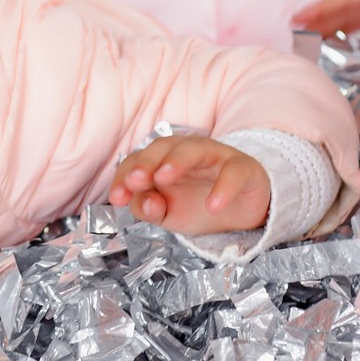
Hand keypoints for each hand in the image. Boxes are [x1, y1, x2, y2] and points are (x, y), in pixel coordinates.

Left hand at [109, 135, 270, 235]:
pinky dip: (224, 187)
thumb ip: (149, 208)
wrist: (242, 209)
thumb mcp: (168, 213)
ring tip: (163, 177)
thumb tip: (142, 203)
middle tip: (135, 181)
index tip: (117, 198)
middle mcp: (186, 152)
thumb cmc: (199, 204)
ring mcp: (215, 156)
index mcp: (163, 160)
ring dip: (177, 161)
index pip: (138, 161)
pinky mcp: (242, 168)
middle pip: (163, 147)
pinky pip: (233, 172)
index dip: (125, 176)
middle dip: (146, 162)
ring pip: (195, 149)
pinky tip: (213, 206)